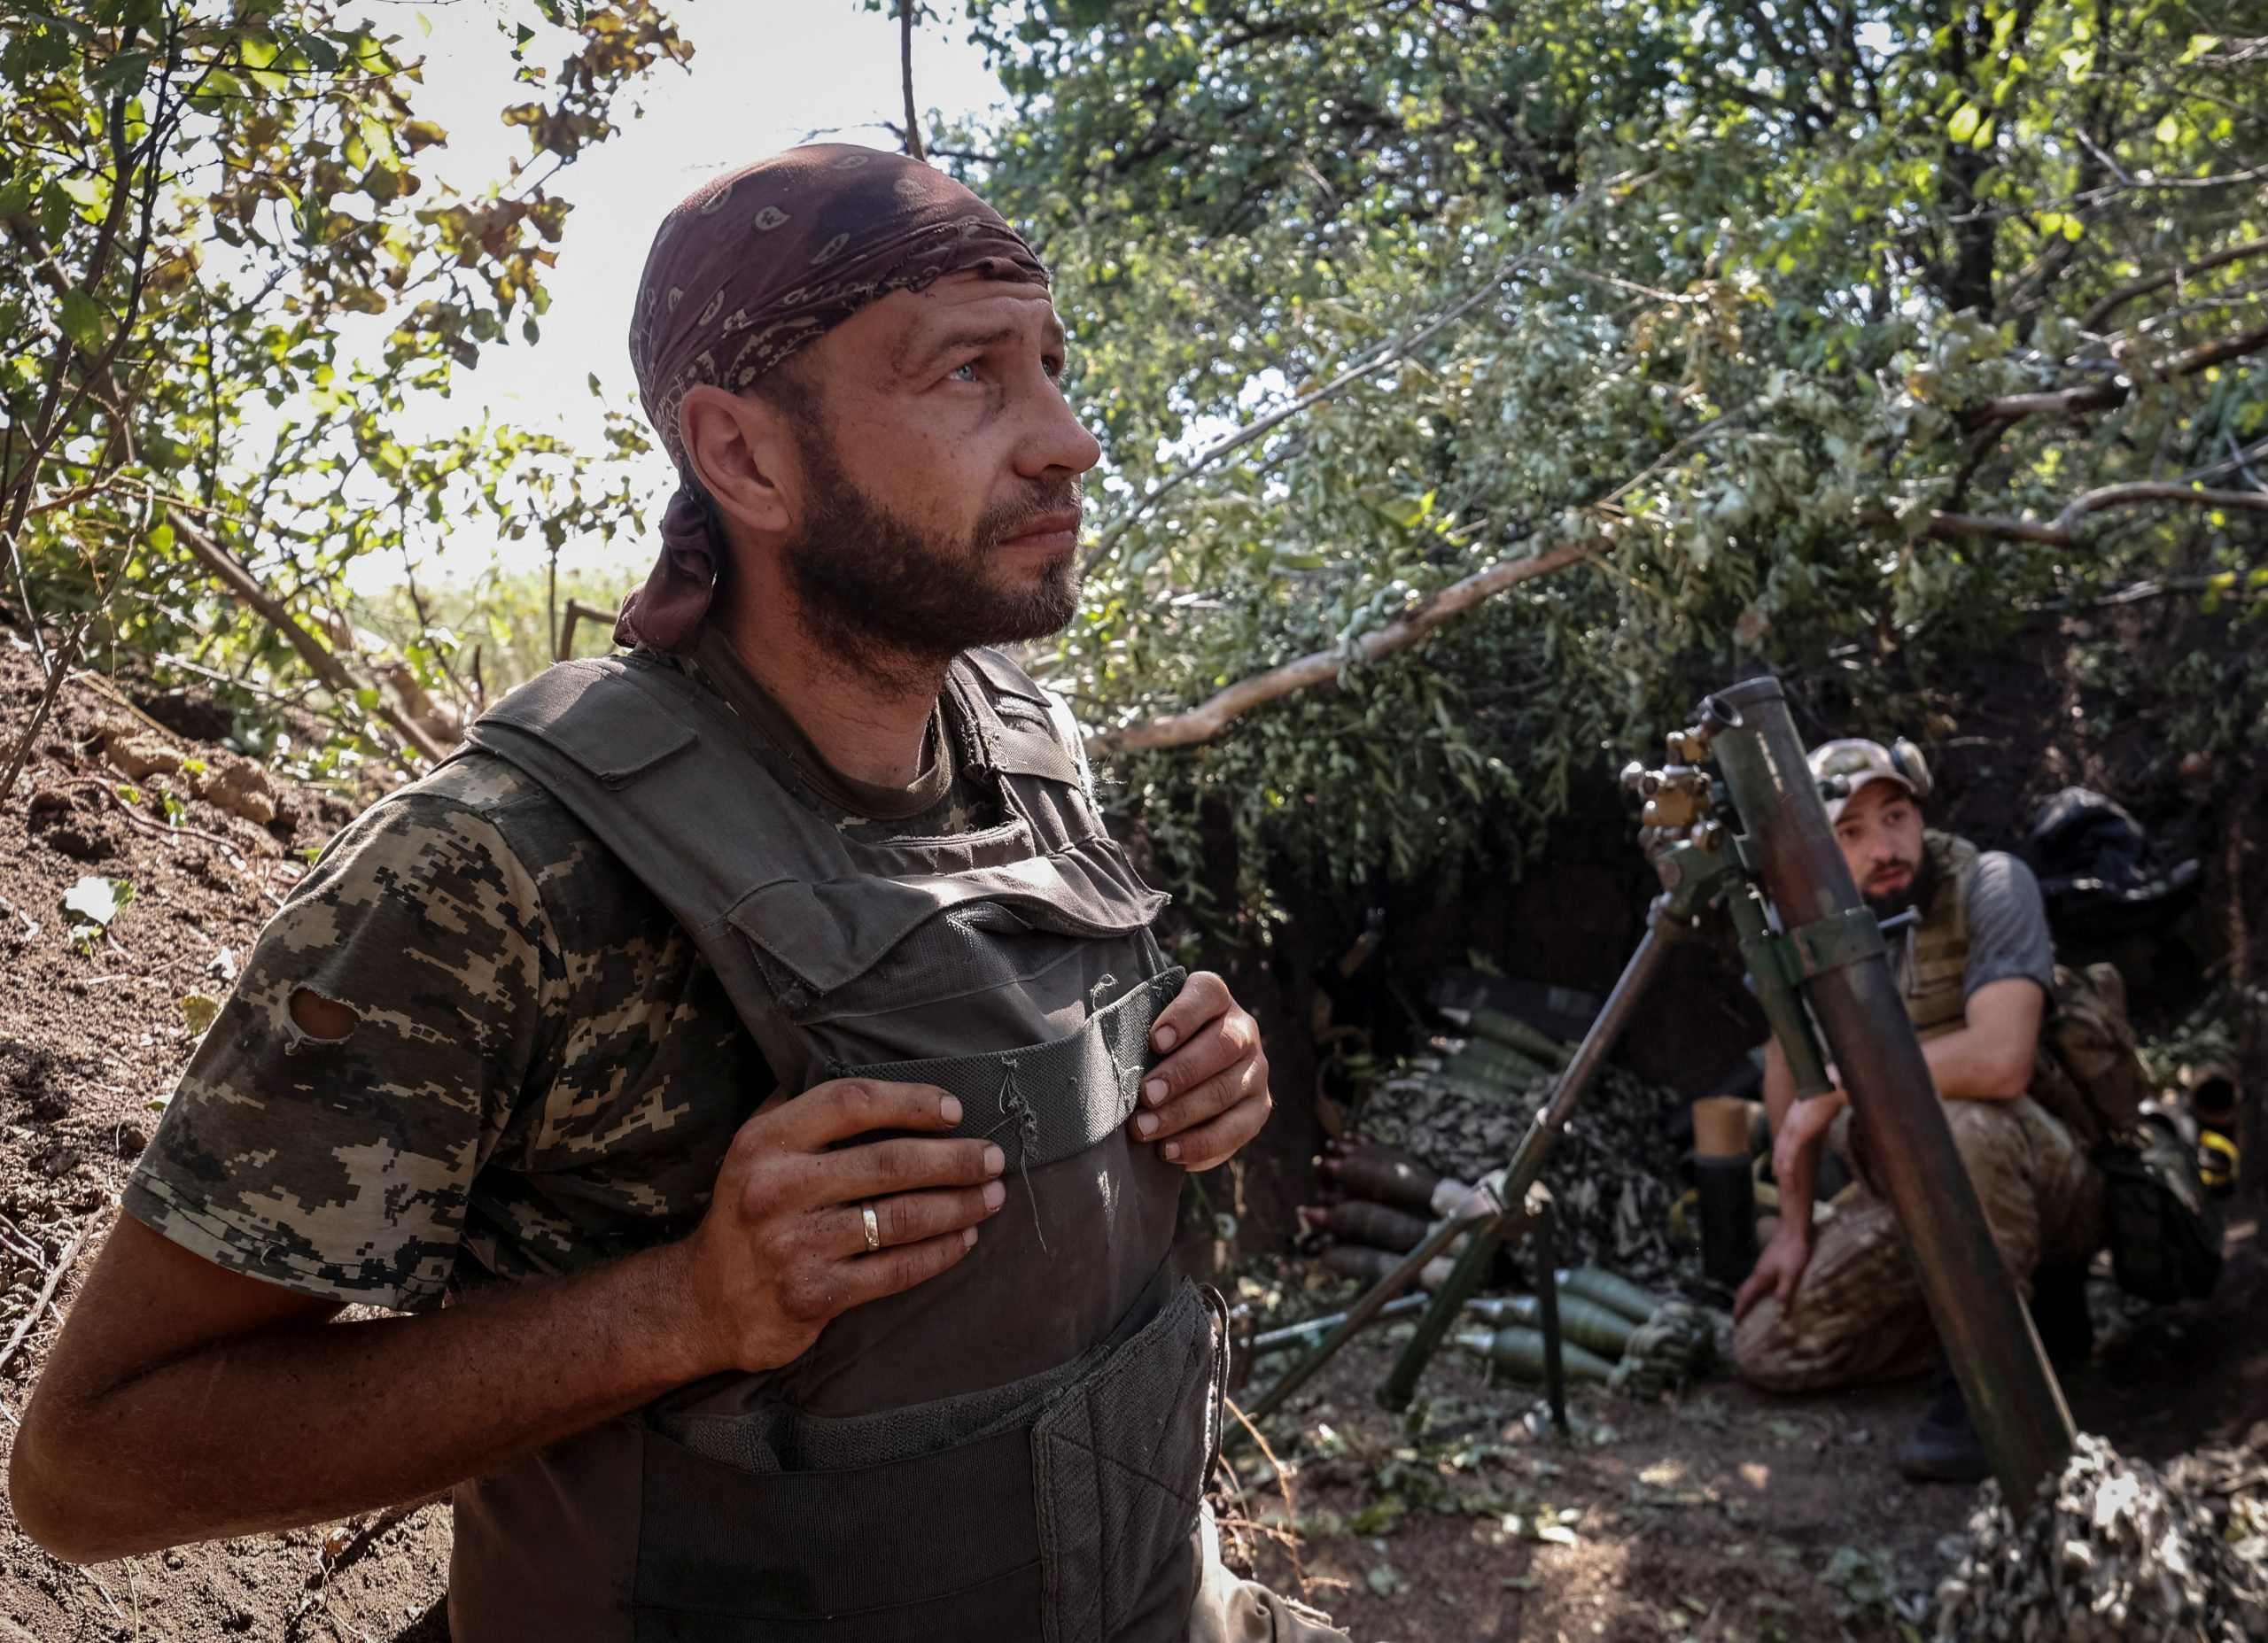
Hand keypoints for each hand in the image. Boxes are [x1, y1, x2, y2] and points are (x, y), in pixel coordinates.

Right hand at [677, 1079, 1005, 1374]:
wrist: (706, 1302)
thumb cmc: (751, 1210)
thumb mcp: (759, 1149)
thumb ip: (807, 1113)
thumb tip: (885, 1078)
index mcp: (766, 1141)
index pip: (852, 1103)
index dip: (911, 1102)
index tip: (954, 1111)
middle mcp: (777, 1189)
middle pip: (889, 1163)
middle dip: (955, 1159)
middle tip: (993, 1158)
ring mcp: (795, 1246)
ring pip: (900, 1219)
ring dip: (959, 1205)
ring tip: (992, 1197)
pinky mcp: (814, 1295)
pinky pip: (895, 1270)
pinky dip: (939, 1253)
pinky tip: (964, 1239)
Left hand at [1128, 971, 1273, 1170]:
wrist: (1182, 1079)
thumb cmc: (1150, 1047)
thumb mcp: (1145, 1028)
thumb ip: (1132, 1030)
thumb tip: (1098, 1052)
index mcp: (1214, 998)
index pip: (1207, 995)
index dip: (1183, 1016)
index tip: (1155, 1040)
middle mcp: (1243, 1030)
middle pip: (1222, 1046)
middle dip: (1180, 1074)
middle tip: (1145, 1095)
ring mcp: (1255, 1071)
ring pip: (1226, 1090)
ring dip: (1182, 1113)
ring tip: (1144, 1129)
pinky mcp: (1258, 1109)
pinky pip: (1235, 1130)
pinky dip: (1200, 1144)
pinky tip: (1167, 1151)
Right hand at [1733, 1223, 1814, 1321]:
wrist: (1794, 1230)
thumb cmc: (1792, 1251)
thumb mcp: (1791, 1274)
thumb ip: (1784, 1293)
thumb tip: (1779, 1315)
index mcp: (1760, 1277)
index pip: (1745, 1295)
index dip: (1740, 1309)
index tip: (1735, 1322)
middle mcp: (1758, 1272)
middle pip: (1744, 1290)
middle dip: (1740, 1304)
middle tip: (1739, 1318)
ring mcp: (1763, 1267)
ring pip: (1751, 1285)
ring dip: (1748, 1298)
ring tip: (1750, 1309)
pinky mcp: (1770, 1263)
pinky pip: (1758, 1281)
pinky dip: (1757, 1291)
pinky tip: (1765, 1293)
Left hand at [1771, 1089, 1843, 1189]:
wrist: (1832, 1086)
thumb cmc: (1831, 1095)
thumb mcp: (1823, 1114)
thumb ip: (1820, 1125)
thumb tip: (1822, 1134)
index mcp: (1795, 1117)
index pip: (1785, 1138)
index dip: (1782, 1151)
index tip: (1781, 1161)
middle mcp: (1790, 1122)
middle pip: (1781, 1147)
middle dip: (1779, 1163)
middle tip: (1778, 1177)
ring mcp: (1793, 1127)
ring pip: (1783, 1154)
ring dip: (1784, 1171)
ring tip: (1787, 1186)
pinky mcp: (1799, 1133)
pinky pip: (1791, 1154)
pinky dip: (1788, 1168)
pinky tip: (1787, 1177)